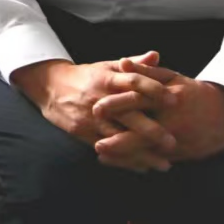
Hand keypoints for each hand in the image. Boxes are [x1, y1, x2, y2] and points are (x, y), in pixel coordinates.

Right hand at [10, 54, 176, 170]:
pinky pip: (107, 147)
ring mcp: (91, 118)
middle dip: (151, 131)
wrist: (49, 86)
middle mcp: (100, 99)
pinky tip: (143, 167)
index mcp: (108, 79)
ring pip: (119, 137)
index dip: (154, 89)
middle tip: (173, 143)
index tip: (174, 99)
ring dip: (142, 153)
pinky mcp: (83, 132)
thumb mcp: (106, 67)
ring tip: (164, 164)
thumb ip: (134, 64)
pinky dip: (125, 159)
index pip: (133, 82)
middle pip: (128, 115)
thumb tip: (157, 55)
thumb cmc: (85, 77)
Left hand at [91, 59, 223, 165]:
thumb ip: (146, 71)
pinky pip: (156, 160)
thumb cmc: (193, 93)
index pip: (139, 103)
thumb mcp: (172, 78)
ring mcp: (178, 140)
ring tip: (101, 155)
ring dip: (124, 156)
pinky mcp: (182, 153)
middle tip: (97, 145)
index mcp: (168, 99)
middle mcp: (173, 122)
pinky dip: (137, 162)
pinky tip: (118, 162)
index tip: (96, 110)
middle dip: (120, 142)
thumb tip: (122, 63)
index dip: (117, 107)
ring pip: (149, 152)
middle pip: (143, 134)